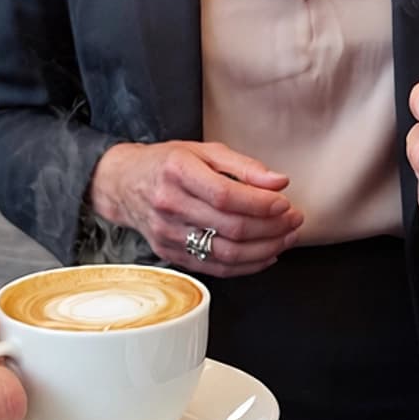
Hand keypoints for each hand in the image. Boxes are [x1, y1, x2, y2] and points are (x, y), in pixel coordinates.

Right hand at [88, 140, 302, 277]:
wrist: (124, 183)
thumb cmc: (167, 163)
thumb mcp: (204, 151)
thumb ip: (244, 166)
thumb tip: (279, 182)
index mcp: (178, 172)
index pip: (225, 195)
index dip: (260, 203)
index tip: (284, 203)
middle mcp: (170, 205)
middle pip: (230, 227)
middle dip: (271, 228)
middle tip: (294, 220)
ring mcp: (168, 234)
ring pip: (225, 253)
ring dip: (264, 250)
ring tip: (286, 238)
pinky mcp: (170, 253)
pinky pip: (214, 268)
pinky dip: (246, 266)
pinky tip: (265, 255)